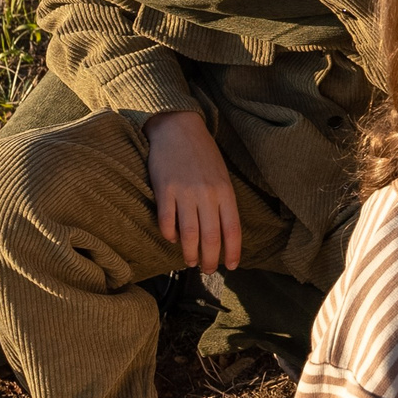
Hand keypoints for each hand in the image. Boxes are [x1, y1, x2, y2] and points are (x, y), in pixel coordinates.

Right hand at [146, 110, 241, 271]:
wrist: (178, 128)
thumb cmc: (202, 154)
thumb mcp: (221, 175)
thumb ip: (222, 202)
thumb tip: (221, 231)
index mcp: (225, 191)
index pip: (232, 229)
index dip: (233, 251)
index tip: (231, 266)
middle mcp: (207, 194)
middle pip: (211, 236)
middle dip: (210, 258)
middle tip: (207, 270)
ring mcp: (185, 192)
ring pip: (189, 233)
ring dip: (190, 252)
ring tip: (190, 262)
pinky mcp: (165, 189)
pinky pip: (167, 220)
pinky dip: (170, 234)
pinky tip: (173, 240)